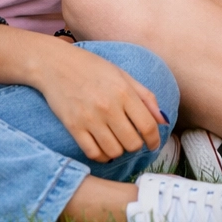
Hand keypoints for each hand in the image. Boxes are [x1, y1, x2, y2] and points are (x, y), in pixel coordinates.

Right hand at [33, 41, 166, 162]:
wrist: (57, 65)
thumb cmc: (94, 68)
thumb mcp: (124, 75)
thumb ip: (146, 97)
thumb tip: (163, 120)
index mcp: (124, 92)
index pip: (147, 125)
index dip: (154, 139)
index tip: (153, 144)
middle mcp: (108, 107)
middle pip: (132, 143)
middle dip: (137, 145)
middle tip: (133, 139)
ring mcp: (90, 119)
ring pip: (114, 151)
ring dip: (119, 151)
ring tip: (118, 142)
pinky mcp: (73, 128)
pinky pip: (93, 153)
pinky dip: (102, 156)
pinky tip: (104, 148)